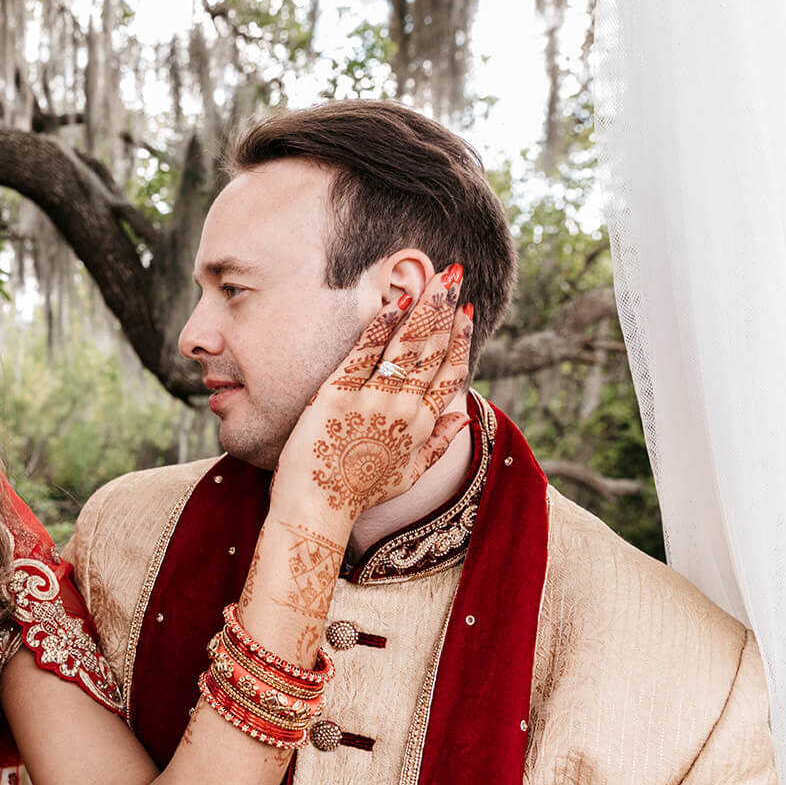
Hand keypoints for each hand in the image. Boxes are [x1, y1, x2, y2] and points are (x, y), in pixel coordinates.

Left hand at [272, 266, 473, 533]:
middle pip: (432, 351)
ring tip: (434, 277)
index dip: (461, 341)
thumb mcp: (409, 476)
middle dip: (445, 310)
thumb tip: (466, 419)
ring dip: (423, 307)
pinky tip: (394, 300)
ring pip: (406, 346)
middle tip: (453, 275)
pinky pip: (365, 352)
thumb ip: (440, 445)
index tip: (468, 312)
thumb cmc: (358, 495)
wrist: (317, 509)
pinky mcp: (340, 394)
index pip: (451, 375)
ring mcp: (373, 400)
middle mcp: (404, 410)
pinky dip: (381, 324)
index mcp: (422, 427)